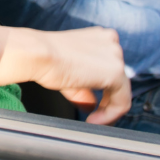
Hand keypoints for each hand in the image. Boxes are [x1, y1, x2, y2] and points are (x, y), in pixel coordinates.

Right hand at [0, 25, 132, 125]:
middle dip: (105, 102)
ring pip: (121, 91)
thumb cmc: (45, 59)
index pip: (109, 69)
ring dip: (107, 110)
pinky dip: (110, 115)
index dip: (102, 92)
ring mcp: (116, 56)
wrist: (37, 54)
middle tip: (92, 118)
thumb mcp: (70, 75)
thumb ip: (85, 89)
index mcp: (100, 38)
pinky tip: (93, 120)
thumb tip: (91, 106)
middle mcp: (112, 43)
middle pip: (117, 80)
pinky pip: (121, 101)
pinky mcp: (116, 72)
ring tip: (92, 121)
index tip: (92, 107)